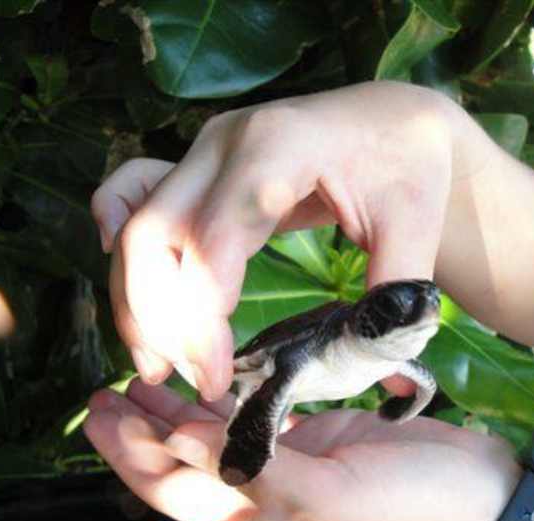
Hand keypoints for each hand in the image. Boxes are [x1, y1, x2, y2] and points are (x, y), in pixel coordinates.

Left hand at [83, 379, 519, 520]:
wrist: (486, 507)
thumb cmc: (409, 510)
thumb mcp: (324, 499)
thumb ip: (250, 468)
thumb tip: (175, 437)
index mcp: (260, 517)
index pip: (172, 488)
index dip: (128, 455)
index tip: (95, 412)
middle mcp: (268, 494)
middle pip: (187, 463)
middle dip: (142, 430)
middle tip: (108, 387)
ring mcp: (298, 464)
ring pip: (222, 437)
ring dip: (182, 410)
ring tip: (149, 376)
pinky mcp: (327, 437)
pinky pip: (265, 415)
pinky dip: (235, 397)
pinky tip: (220, 375)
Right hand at [91, 82, 469, 401]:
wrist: (392, 123)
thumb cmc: (408, 171)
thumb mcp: (416, 229)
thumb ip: (395, 297)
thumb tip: (383, 377)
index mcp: (281, 148)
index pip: (215, 240)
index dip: (203, 318)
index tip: (218, 380)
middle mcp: (226, 142)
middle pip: (156, 233)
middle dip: (164, 320)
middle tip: (197, 384)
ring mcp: (205, 150)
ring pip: (137, 225)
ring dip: (136, 302)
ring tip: (158, 369)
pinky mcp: (197, 166)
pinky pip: (132, 196)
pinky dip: (117, 243)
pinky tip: (129, 297)